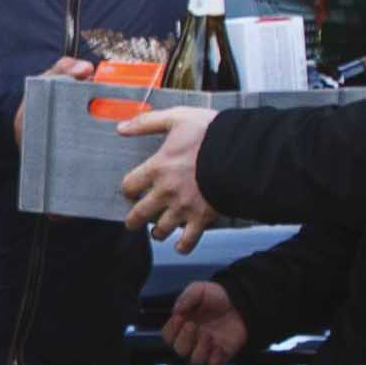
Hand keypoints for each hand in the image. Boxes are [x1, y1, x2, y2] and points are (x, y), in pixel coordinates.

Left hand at [119, 107, 219, 241]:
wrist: (243, 152)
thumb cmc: (212, 134)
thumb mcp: (177, 118)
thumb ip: (147, 122)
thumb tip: (122, 128)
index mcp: (158, 168)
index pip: (129, 186)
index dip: (128, 190)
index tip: (131, 191)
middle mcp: (167, 192)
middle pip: (139, 214)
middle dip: (134, 220)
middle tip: (133, 222)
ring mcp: (184, 207)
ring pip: (161, 230)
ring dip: (157, 232)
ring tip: (158, 232)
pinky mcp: (202, 218)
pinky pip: (188, 240)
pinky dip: (182, 246)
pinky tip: (180, 245)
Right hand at [163, 281, 248, 364]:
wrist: (242, 301)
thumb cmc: (219, 297)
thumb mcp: (201, 289)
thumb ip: (187, 297)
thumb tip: (176, 310)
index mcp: (184, 325)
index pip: (168, 336)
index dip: (171, 330)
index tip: (179, 318)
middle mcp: (193, 339)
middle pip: (179, 350)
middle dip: (184, 339)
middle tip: (192, 325)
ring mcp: (207, 348)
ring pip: (195, 360)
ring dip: (199, 349)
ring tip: (208, 335)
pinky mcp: (222, 354)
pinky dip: (214, 359)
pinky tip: (218, 346)